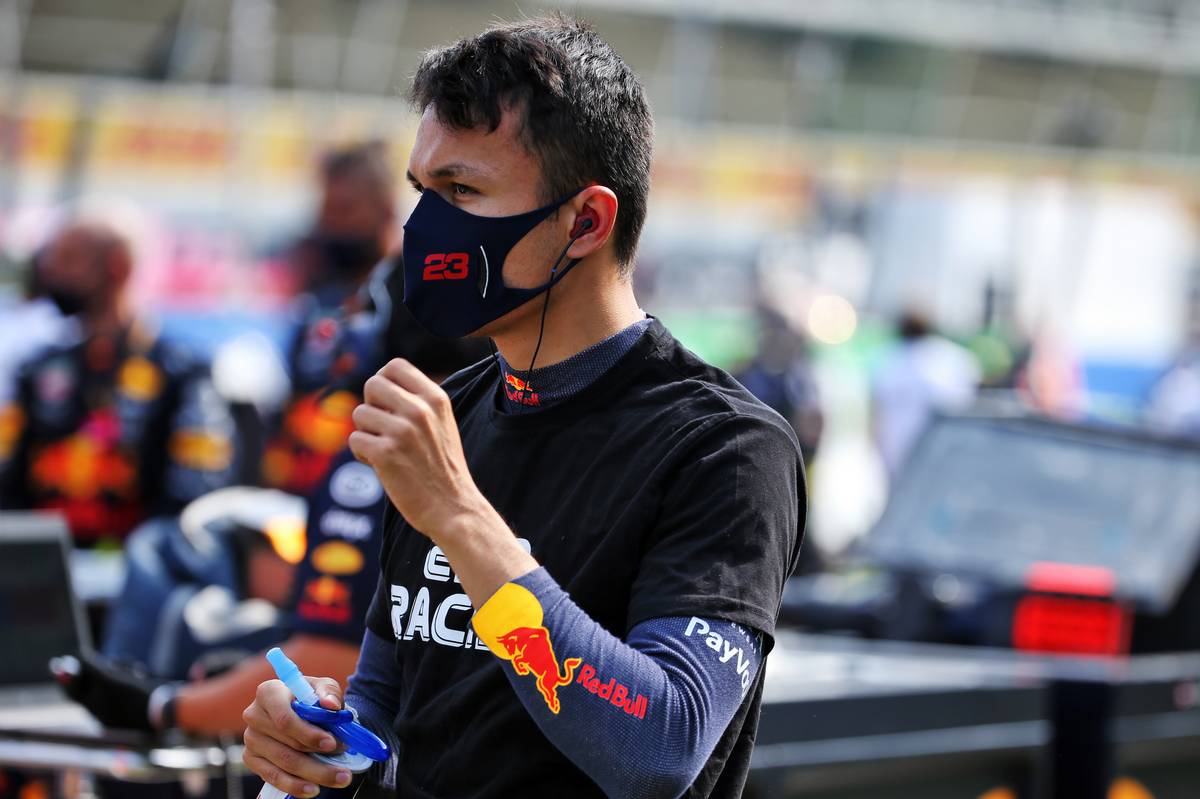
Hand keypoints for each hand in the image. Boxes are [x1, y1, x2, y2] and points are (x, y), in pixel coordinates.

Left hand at [52, 652, 162, 731]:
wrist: (168, 710)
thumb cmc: (135, 696)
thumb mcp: (111, 679)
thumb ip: (92, 667)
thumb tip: (76, 655)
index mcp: (95, 710)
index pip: (73, 691)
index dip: (65, 675)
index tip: (57, 661)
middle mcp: (106, 710)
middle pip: (93, 684)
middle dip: (99, 668)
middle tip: (98, 657)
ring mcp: (122, 706)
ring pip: (112, 680)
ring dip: (119, 669)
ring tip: (132, 669)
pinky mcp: (137, 700)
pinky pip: (127, 683)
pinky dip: (131, 675)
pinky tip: (141, 673)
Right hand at [241, 677, 352, 797]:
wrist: (302, 710)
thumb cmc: (312, 697)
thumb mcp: (324, 687)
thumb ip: (328, 693)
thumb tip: (331, 705)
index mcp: (269, 692)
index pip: (286, 719)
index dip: (308, 733)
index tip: (332, 743)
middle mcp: (254, 715)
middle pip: (288, 744)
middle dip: (319, 758)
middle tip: (345, 769)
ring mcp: (251, 739)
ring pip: (284, 763)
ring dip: (314, 774)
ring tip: (339, 779)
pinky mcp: (251, 758)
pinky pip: (273, 777)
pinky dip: (295, 785)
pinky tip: (313, 789)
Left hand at [349, 358, 483, 537]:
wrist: (453, 507)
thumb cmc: (442, 467)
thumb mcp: (441, 423)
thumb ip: (417, 401)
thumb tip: (378, 386)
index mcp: (436, 398)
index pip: (395, 366)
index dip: (384, 382)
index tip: (388, 404)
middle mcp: (420, 410)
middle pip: (372, 384)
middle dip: (371, 406)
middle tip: (382, 428)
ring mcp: (402, 431)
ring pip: (360, 414)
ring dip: (366, 433)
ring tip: (385, 450)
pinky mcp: (385, 454)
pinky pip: (355, 440)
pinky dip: (362, 454)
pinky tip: (380, 465)